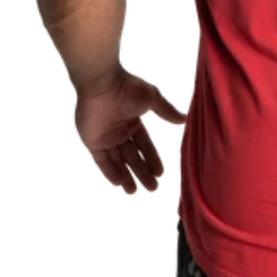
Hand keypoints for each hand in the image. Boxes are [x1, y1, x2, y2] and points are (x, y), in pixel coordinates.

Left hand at [74, 67, 187, 193]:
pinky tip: (119, 183)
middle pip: (132, 156)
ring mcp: (105, 137)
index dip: (152, 159)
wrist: (102, 84)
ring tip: (135, 192)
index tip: (160, 173)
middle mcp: (120, 131)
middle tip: (152, 188)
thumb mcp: (152, 98)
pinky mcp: (92, 142)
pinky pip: (102, 160)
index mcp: (133, 121)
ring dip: (126, 176)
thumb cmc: (127, 88)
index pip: (144, 144)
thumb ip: (166, 111)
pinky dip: (110, 171)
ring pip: (118, 161)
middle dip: (142, 172)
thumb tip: (184, 119)